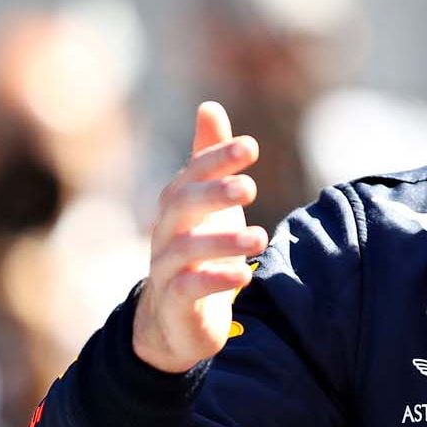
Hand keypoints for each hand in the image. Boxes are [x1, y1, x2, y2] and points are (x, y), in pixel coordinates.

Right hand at [132, 101, 268, 373]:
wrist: (175, 320)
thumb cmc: (198, 250)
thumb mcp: (208, 203)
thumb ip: (208, 159)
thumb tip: (209, 106)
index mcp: (177, 206)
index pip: (191, 174)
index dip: (216, 158)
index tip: (250, 147)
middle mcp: (166, 233)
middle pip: (180, 205)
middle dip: (213, 192)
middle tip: (250, 187)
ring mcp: (166, 269)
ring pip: (184, 248)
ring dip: (222, 241)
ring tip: (260, 237)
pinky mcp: (175, 305)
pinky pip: (187, 289)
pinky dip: (214, 281)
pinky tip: (243, 276)